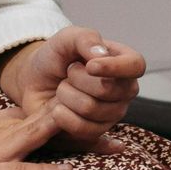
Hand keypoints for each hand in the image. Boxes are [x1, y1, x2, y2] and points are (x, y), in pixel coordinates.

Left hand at [0, 27, 146, 150]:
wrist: (35, 81)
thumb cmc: (56, 57)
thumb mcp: (67, 38)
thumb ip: (86, 38)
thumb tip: (101, 53)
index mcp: (124, 62)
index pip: (135, 66)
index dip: (114, 67)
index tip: (90, 66)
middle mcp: (124, 89)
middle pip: (107, 89)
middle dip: (77, 79)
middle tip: (68, 72)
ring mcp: (113, 113)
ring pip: (91, 108)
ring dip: (66, 96)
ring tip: (62, 89)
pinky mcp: (97, 131)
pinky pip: (83, 129)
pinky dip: (63, 116)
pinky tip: (57, 108)